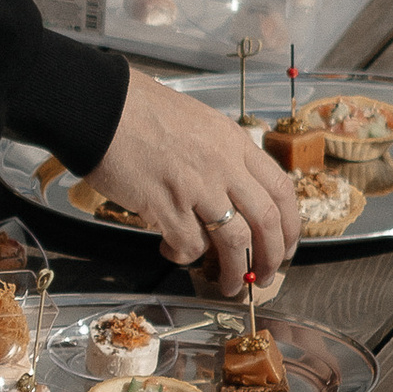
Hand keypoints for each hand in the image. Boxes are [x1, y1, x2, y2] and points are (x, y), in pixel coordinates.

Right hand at [94, 71, 297, 282]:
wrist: (102, 106)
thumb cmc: (140, 111)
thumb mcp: (198, 122)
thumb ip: (220, 154)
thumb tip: (229, 189)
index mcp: (234, 143)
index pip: (280, 189)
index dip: (290, 224)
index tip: (286, 245)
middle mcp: (223, 165)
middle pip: (266, 220)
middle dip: (271, 255)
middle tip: (266, 275)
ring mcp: (196, 185)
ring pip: (234, 240)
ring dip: (236, 270)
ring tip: (231, 285)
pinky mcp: (165, 203)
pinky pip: (189, 244)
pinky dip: (186, 256)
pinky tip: (172, 251)